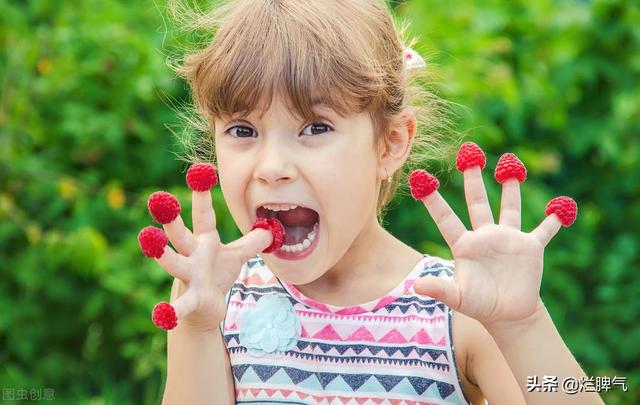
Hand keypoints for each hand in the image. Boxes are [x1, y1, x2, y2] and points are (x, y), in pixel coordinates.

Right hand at [137, 163, 273, 331]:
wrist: (203, 309)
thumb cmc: (216, 275)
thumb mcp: (237, 256)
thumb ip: (254, 240)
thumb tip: (273, 226)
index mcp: (204, 241)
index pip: (203, 214)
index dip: (201, 194)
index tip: (200, 171)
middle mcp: (191, 255)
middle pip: (179, 234)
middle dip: (170, 218)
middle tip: (158, 199)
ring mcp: (188, 277)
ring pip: (172, 262)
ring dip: (160, 252)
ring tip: (146, 238)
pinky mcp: (191, 300)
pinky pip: (180, 306)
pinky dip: (172, 311)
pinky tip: (162, 316)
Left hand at [410, 143, 576, 327]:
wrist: (508, 315)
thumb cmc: (479, 305)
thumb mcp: (458, 298)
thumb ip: (440, 289)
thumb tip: (416, 286)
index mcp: (464, 245)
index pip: (445, 217)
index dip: (433, 200)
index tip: (421, 177)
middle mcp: (485, 235)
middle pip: (477, 200)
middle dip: (473, 177)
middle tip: (470, 152)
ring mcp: (508, 239)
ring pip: (509, 206)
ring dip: (511, 186)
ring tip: (509, 162)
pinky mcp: (530, 247)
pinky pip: (545, 229)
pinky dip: (554, 219)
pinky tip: (562, 205)